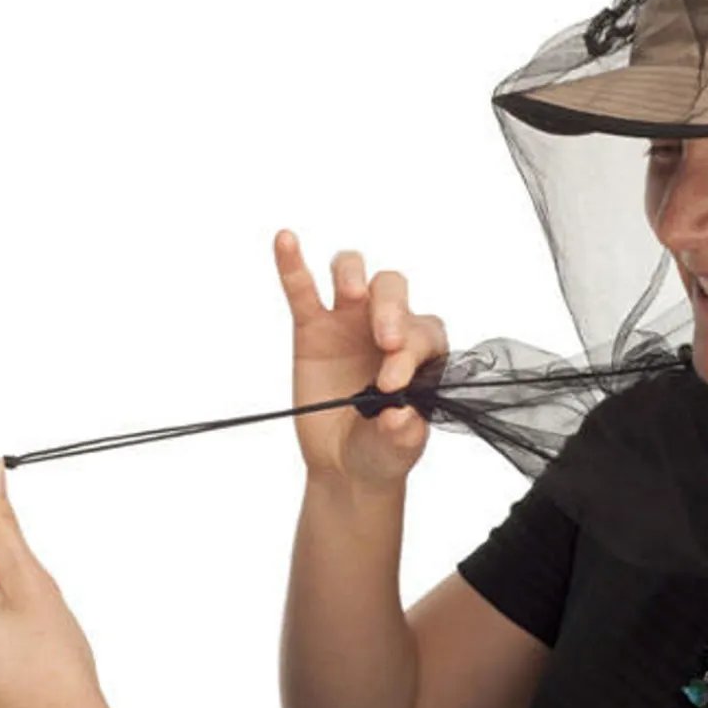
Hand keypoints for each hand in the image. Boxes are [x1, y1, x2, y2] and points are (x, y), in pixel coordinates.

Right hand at [274, 229, 448, 488]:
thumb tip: (401, 415)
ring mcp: (349, 321)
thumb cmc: (383, 449)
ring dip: (353, 276)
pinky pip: (302, 290)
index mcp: (422, 350)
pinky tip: (285, 240)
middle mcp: (389, 325)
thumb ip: (406, 433)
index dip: (408, 354)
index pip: (421, 333)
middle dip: (391, 310)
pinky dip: (292, 264)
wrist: (348, 467)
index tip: (391, 387)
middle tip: (384, 345)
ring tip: (349, 292)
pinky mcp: (313, 327)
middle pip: (393, 290)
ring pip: (353, 274)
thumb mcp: (400, 448)